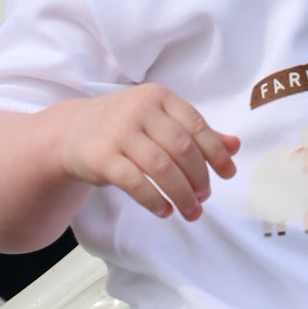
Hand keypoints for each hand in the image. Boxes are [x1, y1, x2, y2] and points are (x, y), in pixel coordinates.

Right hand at [59, 86, 238, 222]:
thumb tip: (235, 146)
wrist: (72, 132)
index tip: (228, 174)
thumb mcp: (160, 120)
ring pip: (161, 168)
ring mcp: (119, 132)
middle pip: (182, 148)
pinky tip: (165, 211)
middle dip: (199, 177)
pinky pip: (135, 183)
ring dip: (182, 194)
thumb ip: (196, 132)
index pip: (196, 125)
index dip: (216, 152)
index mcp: (159, 97)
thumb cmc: (126, 126)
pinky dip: (154, 200)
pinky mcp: (102, 157)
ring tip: (191, 211)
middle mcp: (140, 110)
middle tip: (204, 197)